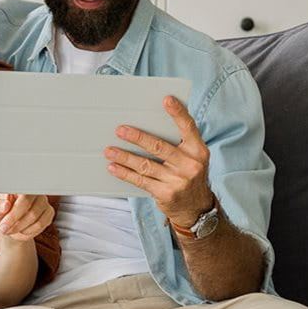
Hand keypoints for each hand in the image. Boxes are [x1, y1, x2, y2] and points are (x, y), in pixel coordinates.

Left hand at [0, 194, 54, 240]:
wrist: (10, 227)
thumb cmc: (0, 214)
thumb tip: (5, 205)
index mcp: (18, 185)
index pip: (20, 193)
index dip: (13, 210)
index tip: (3, 218)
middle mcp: (32, 191)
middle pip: (28, 206)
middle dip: (14, 220)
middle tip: (3, 229)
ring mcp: (42, 200)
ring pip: (35, 217)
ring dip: (20, 227)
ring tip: (10, 229)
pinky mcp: (49, 212)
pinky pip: (41, 224)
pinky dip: (29, 231)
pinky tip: (22, 229)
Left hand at [105, 95, 214, 227]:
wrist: (196, 208)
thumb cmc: (188, 174)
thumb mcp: (192, 158)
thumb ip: (178, 142)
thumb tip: (149, 123)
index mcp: (198, 150)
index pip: (188, 128)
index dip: (178, 113)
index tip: (166, 99)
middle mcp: (190, 165)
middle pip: (159, 147)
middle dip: (137, 137)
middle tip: (120, 130)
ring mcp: (178, 181)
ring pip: (145, 165)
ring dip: (124, 157)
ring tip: (109, 150)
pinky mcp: (165, 194)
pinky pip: (140, 180)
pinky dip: (125, 173)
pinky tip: (113, 167)